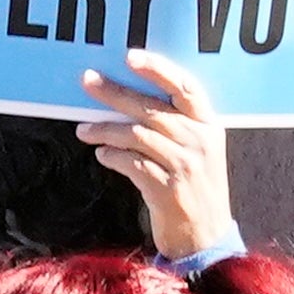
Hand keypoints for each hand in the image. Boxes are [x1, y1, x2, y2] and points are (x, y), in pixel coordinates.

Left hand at [79, 53, 234, 257]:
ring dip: (105, 130)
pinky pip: (132, 164)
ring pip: (136, 135)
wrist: (206, 237)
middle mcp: (199, 141)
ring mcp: (184, 165)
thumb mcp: (197, 151)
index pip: (185, 87)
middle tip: (87, 81)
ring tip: (84, 130)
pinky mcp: (167, 190)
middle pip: (151, 108)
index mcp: (209, 125)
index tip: (130, 56)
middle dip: (114, 92)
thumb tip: (127, 101)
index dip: (158, 69)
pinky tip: (103, 155)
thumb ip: (174, 125)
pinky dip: (113, 157)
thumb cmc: (195, 189)